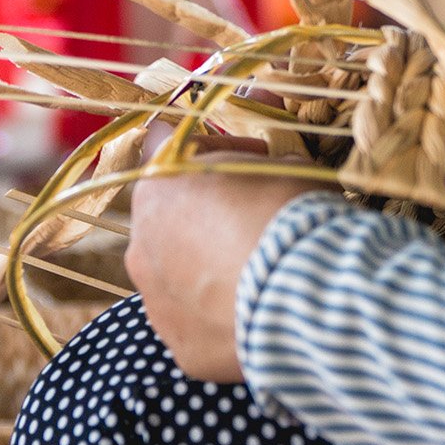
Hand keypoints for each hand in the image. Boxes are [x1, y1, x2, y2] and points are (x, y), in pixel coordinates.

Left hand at [125, 139, 325, 381]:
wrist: (303, 293)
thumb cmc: (288, 210)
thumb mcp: (283, 159)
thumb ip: (262, 142)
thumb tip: (267, 97)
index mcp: (157, 186)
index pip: (171, 148)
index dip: (216, 148)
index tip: (253, 157)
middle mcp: (141, 243)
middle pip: (171, 216)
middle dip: (208, 210)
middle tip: (259, 212)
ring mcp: (155, 301)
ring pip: (178, 272)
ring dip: (209, 264)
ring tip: (261, 267)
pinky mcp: (179, 347)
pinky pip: (196, 320)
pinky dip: (220, 312)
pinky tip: (258, 307)